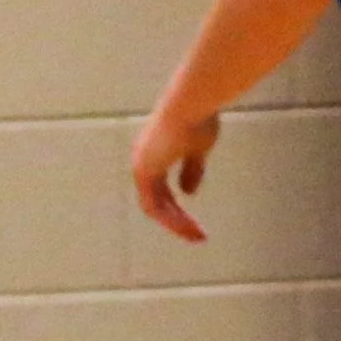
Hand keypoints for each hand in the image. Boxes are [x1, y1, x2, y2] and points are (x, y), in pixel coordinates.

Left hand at [131, 106, 220, 242]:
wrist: (192, 104)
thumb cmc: (198, 118)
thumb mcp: (199, 149)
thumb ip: (191, 170)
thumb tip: (188, 193)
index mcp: (155, 154)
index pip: (160, 190)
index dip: (176, 208)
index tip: (194, 222)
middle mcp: (143, 161)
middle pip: (156, 202)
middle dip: (177, 221)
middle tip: (197, 235)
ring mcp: (141, 166)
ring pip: (154, 207)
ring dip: (176, 224)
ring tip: (197, 236)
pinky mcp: (144, 171)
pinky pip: (154, 206)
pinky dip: (171, 219)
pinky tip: (188, 227)